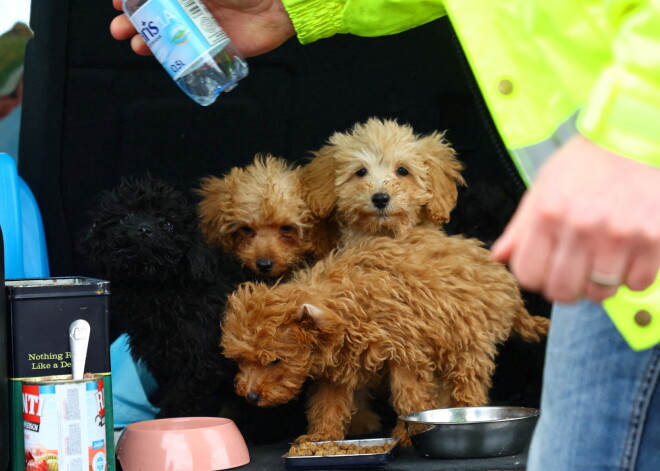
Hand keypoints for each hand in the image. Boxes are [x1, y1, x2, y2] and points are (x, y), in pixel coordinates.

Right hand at [110, 0, 294, 57]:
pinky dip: (180, 62)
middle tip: (120, 29)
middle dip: (136, 23)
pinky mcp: (221, 48)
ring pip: (173, 38)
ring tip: (139, 46)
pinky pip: (196, 58)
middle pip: (158, 16)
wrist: (279, 5)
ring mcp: (207, 28)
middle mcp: (196, 6)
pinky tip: (167, 62)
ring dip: (152, 43)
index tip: (118, 3)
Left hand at [491, 134, 659, 303]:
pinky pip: (637, 282)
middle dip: (566, 287)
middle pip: (563, 291)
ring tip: (602, 258)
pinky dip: (632, 275)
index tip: (545, 270)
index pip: (528, 276)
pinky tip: (627, 254)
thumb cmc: (585, 165)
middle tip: (574, 272)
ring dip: (600, 282)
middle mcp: (580, 227)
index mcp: (547, 214)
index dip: (535, 278)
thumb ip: (520, 228)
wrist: (633, 139)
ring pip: (601, 291)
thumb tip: (499, 257)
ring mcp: (619, 235)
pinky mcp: (652, 239)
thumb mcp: (543, 188)